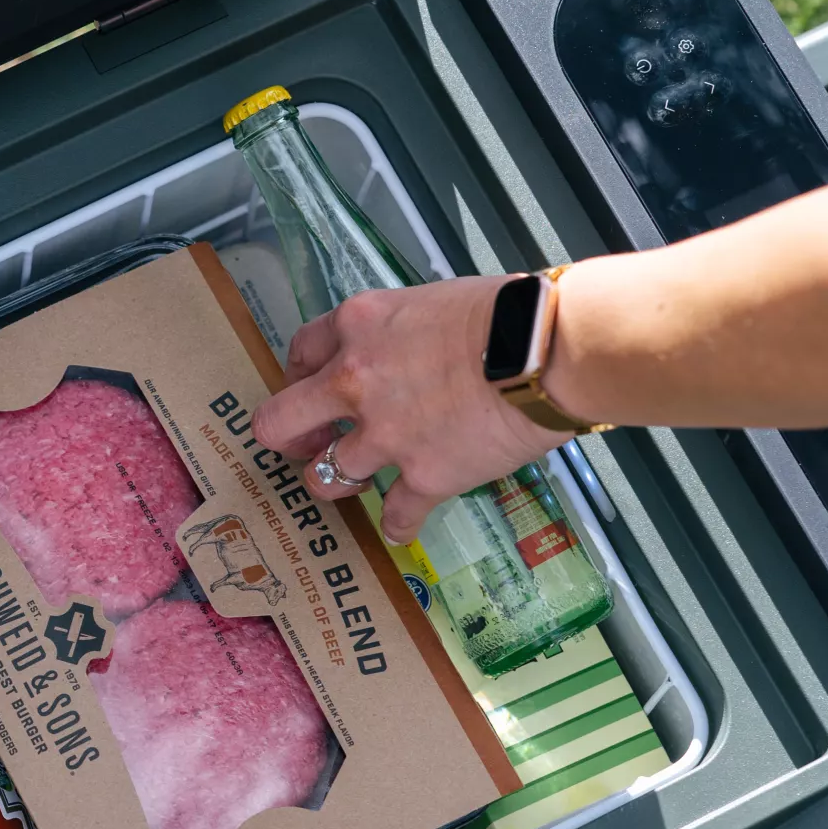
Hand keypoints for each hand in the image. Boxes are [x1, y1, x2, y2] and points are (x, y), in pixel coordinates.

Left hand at [249, 275, 556, 540]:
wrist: (547, 351)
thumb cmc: (508, 313)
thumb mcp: (434, 300)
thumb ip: (402, 330)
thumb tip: (408, 349)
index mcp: (359, 326)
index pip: (300, 351)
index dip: (299, 375)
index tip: (308, 387)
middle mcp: (355, 382)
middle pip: (280, 422)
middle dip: (288, 438)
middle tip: (303, 446)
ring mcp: (385, 435)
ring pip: (324, 477)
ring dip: (336, 482)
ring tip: (353, 483)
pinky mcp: (424, 476)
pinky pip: (396, 515)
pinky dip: (398, 525)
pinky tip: (401, 528)